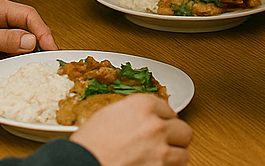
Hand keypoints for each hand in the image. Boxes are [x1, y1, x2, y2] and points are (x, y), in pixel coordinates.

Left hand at [0, 0, 56, 64]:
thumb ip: (5, 40)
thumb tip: (32, 41)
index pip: (28, 15)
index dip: (43, 32)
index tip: (52, 49)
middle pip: (20, 27)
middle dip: (28, 44)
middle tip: (36, 61)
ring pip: (7, 38)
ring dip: (9, 52)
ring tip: (8, 64)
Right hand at [71, 93, 191, 165]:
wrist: (80, 165)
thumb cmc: (88, 145)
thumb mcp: (109, 115)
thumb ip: (132, 113)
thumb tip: (143, 119)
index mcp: (142, 105)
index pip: (168, 109)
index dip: (163, 121)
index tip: (160, 127)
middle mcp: (154, 124)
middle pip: (182, 129)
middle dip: (174, 138)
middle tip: (165, 144)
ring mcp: (159, 148)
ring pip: (184, 151)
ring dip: (174, 156)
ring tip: (162, 159)